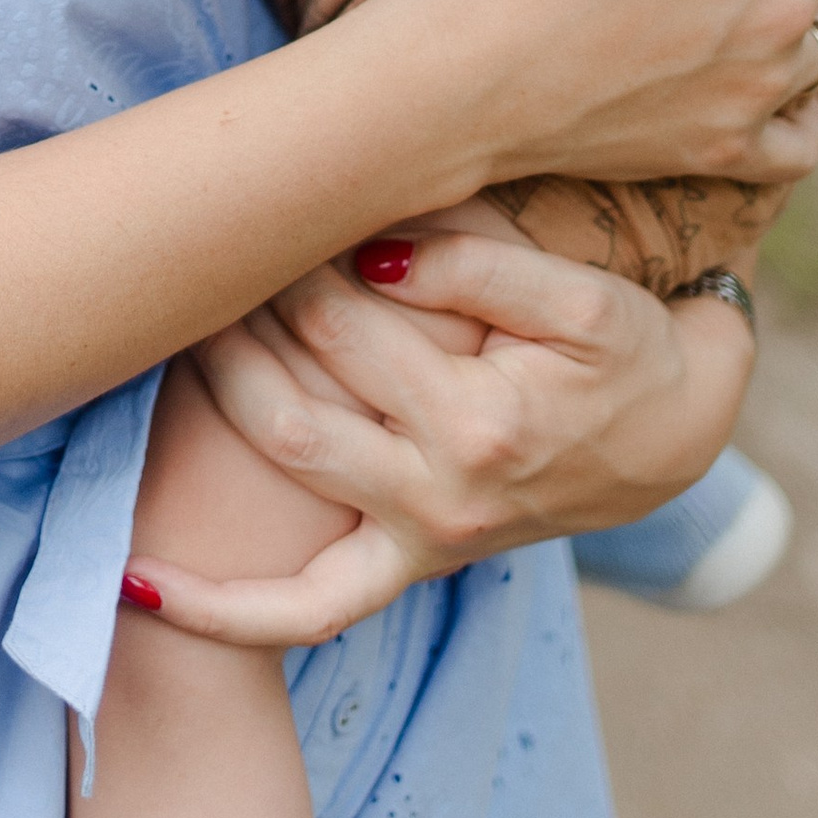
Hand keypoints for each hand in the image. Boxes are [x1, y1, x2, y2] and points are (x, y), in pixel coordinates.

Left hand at [130, 218, 756, 648]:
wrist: (679, 436)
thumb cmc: (629, 350)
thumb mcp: (581, 297)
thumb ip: (478, 266)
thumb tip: (365, 252)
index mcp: (480, 423)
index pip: (344, 321)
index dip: (291, 257)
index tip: (259, 206)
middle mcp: (441, 496)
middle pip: (293, 396)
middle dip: (238, 317)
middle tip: (201, 254)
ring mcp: (421, 539)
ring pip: (284, 469)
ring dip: (209, 399)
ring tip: (160, 331)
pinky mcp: (412, 564)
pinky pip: (307, 611)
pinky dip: (223, 611)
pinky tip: (137, 583)